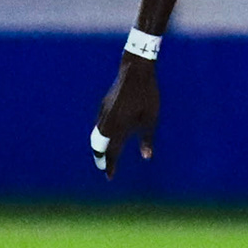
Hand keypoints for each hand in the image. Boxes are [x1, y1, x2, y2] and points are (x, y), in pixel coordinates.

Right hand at [92, 55, 158, 177]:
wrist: (135, 70)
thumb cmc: (147, 95)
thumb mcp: (151, 118)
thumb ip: (147, 139)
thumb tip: (146, 157)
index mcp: (119, 127)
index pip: (111, 152)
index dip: (110, 166)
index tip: (110, 177)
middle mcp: (108, 121)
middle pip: (98, 146)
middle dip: (100, 159)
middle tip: (105, 168)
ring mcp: (103, 112)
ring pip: (96, 135)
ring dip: (99, 147)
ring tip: (106, 154)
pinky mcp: (104, 105)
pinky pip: (98, 124)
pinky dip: (101, 135)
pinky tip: (108, 136)